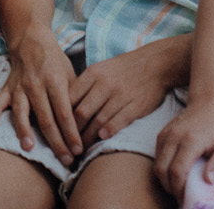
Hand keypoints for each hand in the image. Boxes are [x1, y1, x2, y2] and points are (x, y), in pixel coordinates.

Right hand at [0, 32, 81, 162]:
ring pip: (22, 113)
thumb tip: (84, 125)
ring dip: (25, 131)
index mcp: (55, 82)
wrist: (31, 39)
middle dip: (56, 142)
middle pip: (46, 119)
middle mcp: (36, 85)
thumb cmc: (55, 61)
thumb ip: (75, 97)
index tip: (78, 150)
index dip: (72, 134)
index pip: (65, 114)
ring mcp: (19, 87)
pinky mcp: (7, 87)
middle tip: (65, 160)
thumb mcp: (70, 74)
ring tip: (30, 148)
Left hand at [69, 35, 184, 145]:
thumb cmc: (123, 69)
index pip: (70, 97)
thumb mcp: (100, 69)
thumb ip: (84, 85)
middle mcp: (104, 84)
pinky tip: (101, 138)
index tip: (58, 129)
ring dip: (88, 137)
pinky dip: (108, 130)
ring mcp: (120, 95)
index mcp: (93, 73)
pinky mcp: (136, 105)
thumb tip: (65, 105)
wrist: (155, 63)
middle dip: (73, 132)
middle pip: (81, 112)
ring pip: (98, 120)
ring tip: (82, 148)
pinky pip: (119, 121)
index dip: (62, 116)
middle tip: (68, 144)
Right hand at [154, 91, 213, 194]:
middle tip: (180, 197)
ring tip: (177, 188)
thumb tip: (209, 182)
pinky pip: (157, 155)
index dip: (179, 189)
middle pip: (162, 170)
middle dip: (169, 188)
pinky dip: (162, 168)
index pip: (177, 171)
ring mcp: (166, 134)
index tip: (186, 199)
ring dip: (164, 180)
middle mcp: (174, 137)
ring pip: (157, 164)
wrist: (209, 101)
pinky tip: (173, 173)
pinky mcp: (162, 134)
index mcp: (191, 141)